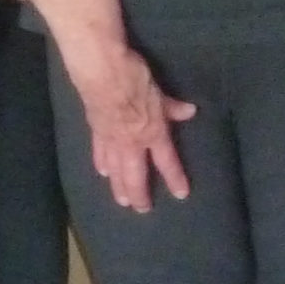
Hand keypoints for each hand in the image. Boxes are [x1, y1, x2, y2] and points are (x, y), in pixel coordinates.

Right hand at [69, 47, 195, 211]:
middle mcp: (132, 142)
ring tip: (122, 201)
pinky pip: (99, 153)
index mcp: (153, 133)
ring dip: (119, 187)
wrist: (102, 73)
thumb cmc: (135, 80)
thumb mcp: (160, 93)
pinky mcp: (95, 131)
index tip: (181, 194)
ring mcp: (111, 139)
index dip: (175, 178)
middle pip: (136, 176)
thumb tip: (189, 112)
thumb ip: (172, 107)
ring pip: (116, 171)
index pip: (167, 162)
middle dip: (140, 194)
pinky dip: (102, 164)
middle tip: (143, 210)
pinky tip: (103, 172)